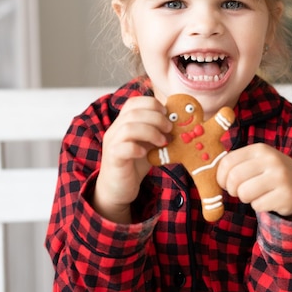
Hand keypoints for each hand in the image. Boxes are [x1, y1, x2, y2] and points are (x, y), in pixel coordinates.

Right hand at [93, 96, 171, 222]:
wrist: (117, 189)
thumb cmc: (135, 164)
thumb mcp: (150, 143)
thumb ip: (159, 132)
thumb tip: (179, 123)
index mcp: (124, 122)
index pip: (134, 102)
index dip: (152, 104)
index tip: (167, 114)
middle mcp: (115, 129)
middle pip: (133, 112)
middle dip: (156, 118)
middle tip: (169, 129)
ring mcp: (112, 143)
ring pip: (128, 127)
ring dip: (150, 132)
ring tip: (162, 142)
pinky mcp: (113, 158)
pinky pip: (123, 148)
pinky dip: (137, 148)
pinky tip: (146, 153)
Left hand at [216, 143, 291, 220]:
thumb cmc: (272, 175)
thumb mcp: (258, 162)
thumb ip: (238, 164)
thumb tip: (210, 176)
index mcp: (260, 149)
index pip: (227, 162)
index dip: (221, 177)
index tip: (225, 183)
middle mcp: (271, 160)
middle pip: (234, 179)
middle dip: (232, 190)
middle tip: (240, 192)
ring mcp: (280, 177)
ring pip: (245, 194)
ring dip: (246, 199)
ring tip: (256, 195)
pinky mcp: (286, 196)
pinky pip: (258, 206)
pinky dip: (260, 206)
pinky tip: (270, 200)